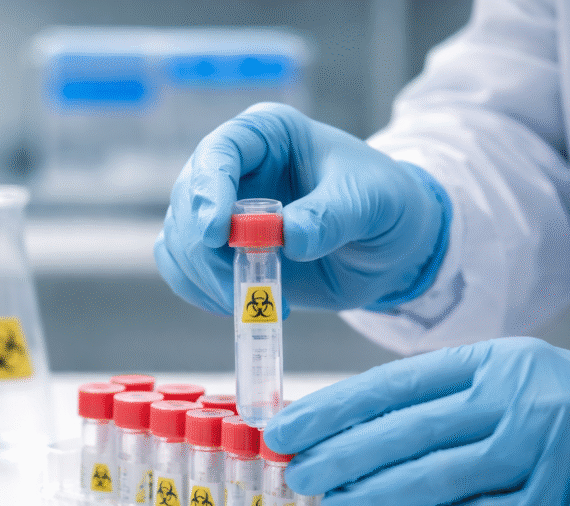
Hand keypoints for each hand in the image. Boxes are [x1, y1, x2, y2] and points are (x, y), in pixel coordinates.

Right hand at [154, 102, 450, 315]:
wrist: (389, 246)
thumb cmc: (384, 204)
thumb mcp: (372, 203)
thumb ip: (332, 215)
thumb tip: (291, 237)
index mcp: (267, 135)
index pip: (219, 151)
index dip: (209, 191)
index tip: (217, 235)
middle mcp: (234, 168)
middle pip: (189, 202)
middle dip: (207, 251)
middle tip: (243, 288)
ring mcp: (221, 210)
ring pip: (180, 241)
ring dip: (206, 278)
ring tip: (257, 301)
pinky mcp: (218, 251)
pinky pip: (184, 270)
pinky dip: (201, 292)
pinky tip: (240, 305)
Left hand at [265, 338, 569, 505]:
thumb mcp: (509, 380)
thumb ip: (442, 400)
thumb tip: (357, 429)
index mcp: (490, 361)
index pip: (393, 383)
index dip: (333, 408)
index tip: (289, 426)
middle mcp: (511, 398)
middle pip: (403, 429)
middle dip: (339, 453)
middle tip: (297, 470)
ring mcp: (533, 449)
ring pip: (431, 474)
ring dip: (371, 492)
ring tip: (331, 503)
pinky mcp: (551, 502)